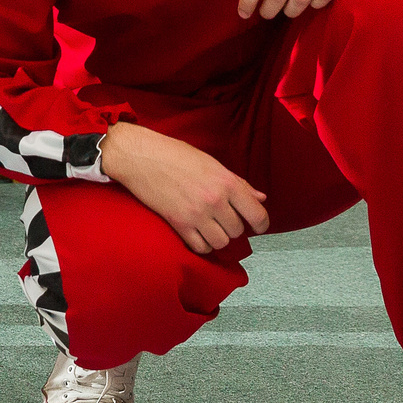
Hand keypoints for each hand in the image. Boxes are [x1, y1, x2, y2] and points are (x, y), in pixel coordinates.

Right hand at [99, 122, 269, 254]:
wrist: (140, 157)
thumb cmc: (175, 155)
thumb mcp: (211, 163)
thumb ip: (238, 183)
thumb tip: (260, 198)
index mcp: (227, 182)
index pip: (257, 214)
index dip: (262, 224)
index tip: (258, 227)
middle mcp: (215, 200)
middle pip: (238, 230)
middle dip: (233, 227)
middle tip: (223, 218)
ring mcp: (196, 214)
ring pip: (221, 242)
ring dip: (218, 237)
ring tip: (210, 227)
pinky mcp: (178, 223)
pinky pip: (200, 247)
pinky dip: (202, 245)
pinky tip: (198, 235)